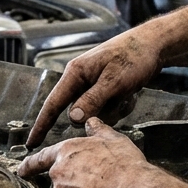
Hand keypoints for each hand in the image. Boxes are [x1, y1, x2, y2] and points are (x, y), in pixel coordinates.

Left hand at [18, 118, 154, 187]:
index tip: (22, 170)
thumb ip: (97, 130)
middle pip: (60, 182)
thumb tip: (91, 121)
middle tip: (96, 186)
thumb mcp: (113, 140)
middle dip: (74, 185)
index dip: (30, 165)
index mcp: (66, 153)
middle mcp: (58, 174)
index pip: (40, 158)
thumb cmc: (125, 166)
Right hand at [27, 28, 163, 147]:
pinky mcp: (105, 89)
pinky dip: (120, 105)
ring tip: (128, 92)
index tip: (32, 143)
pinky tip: (130, 92)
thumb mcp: (114, 80)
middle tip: (119, 97)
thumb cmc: (134, 57)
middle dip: (100, 112)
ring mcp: (93, 85)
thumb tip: (72, 120)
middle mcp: (80, 79)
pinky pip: (107, 109)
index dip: (41, 125)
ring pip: (95, 113)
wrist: (154, 44)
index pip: (53, 104)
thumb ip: (92, 100)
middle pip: (79, 112)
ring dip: (113, 108)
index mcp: (75, 73)